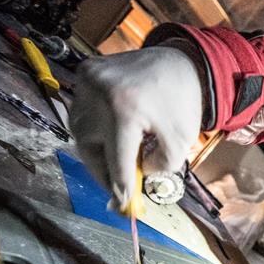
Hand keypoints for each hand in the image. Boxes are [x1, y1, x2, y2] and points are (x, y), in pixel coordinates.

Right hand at [70, 46, 201, 209]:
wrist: (180, 60)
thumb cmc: (182, 100)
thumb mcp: (181, 140)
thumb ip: (161, 165)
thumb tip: (137, 181)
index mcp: (126, 108)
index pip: (117, 157)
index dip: (121, 184)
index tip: (123, 203)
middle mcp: (99, 92)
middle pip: (90, 146)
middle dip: (103, 171)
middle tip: (117, 188)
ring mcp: (87, 80)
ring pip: (81, 131)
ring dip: (96, 151)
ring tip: (114, 165)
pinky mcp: (85, 73)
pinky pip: (82, 112)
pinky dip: (94, 130)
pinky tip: (109, 140)